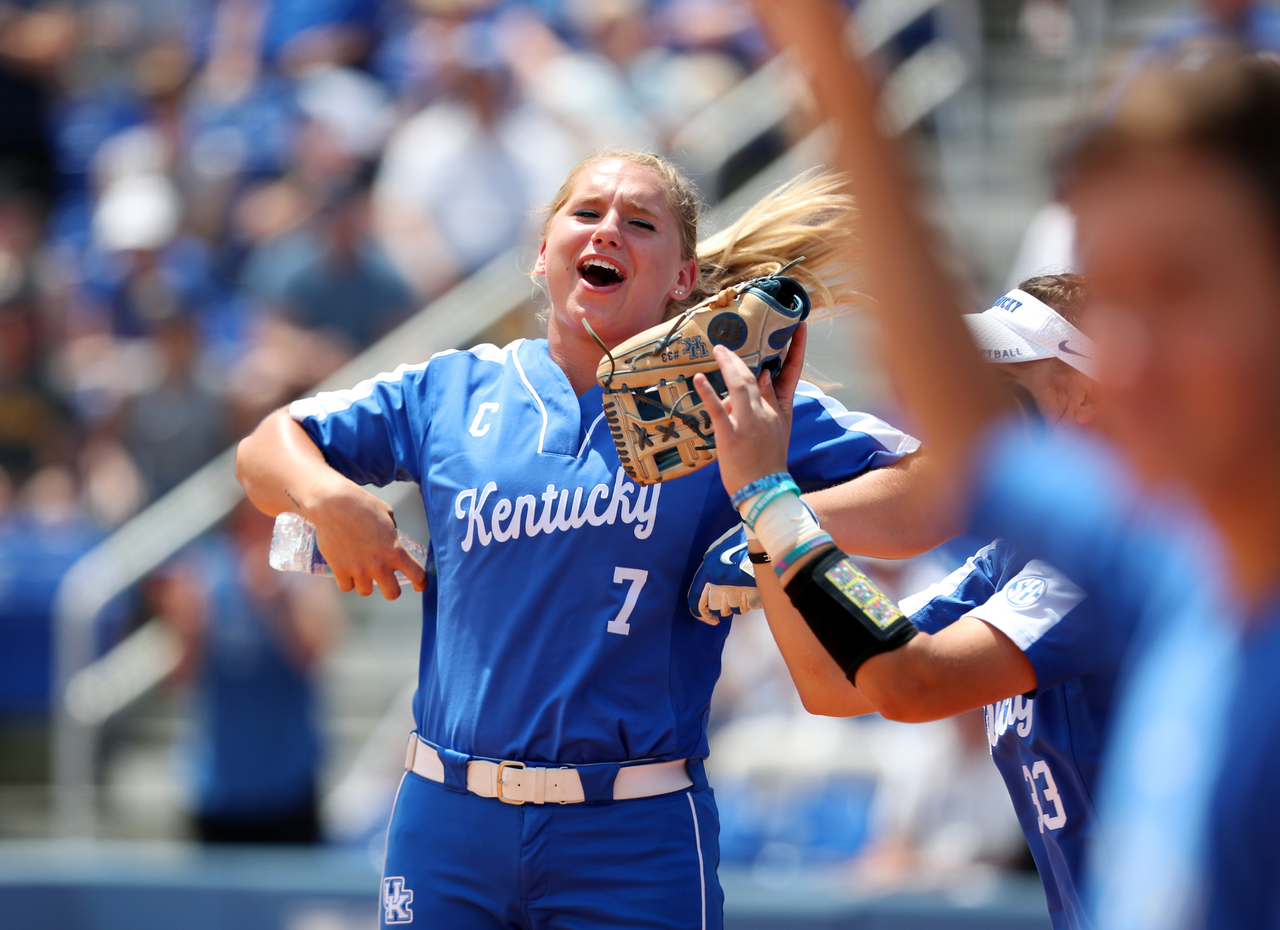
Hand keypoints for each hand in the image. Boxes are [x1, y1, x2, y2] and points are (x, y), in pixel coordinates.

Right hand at [300, 477, 426, 599]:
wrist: (333, 503)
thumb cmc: (361, 505)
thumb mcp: (388, 515)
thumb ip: (393, 534)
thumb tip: (391, 542)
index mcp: (395, 550)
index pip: (417, 576)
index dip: (421, 583)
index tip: (419, 585)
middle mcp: (379, 565)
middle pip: (392, 594)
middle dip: (391, 588)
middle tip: (387, 581)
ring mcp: (358, 570)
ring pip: (366, 592)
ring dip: (366, 583)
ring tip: (362, 570)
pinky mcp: (339, 570)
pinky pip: (347, 587)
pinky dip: (348, 581)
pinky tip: (347, 571)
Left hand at [694, 322, 807, 497]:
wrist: (765, 490)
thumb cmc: (768, 461)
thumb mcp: (778, 429)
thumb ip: (772, 402)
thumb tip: (766, 375)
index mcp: (780, 411)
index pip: (791, 373)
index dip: (796, 349)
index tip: (799, 327)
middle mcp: (766, 413)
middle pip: (755, 376)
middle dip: (742, 357)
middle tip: (727, 344)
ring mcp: (749, 423)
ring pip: (739, 386)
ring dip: (727, 365)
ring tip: (718, 351)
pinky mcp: (731, 435)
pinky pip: (718, 410)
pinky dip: (708, 393)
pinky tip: (698, 379)